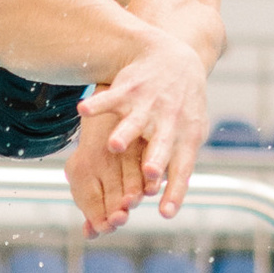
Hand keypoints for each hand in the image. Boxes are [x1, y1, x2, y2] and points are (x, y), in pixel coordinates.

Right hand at [67, 38, 209, 235]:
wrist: (174, 58)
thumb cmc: (182, 107)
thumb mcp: (190, 135)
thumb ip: (178, 168)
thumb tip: (169, 208)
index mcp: (185, 137)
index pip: (182, 168)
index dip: (175, 190)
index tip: (166, 213)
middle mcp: (169, 122)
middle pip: (162, 144)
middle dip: (156, 159)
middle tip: (151, 175)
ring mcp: (149, 104)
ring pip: (136, 121)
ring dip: (125, 133)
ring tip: (114, 146)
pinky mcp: (129, 89)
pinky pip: (111, 98)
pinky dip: (97, 104)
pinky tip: (83, 111)